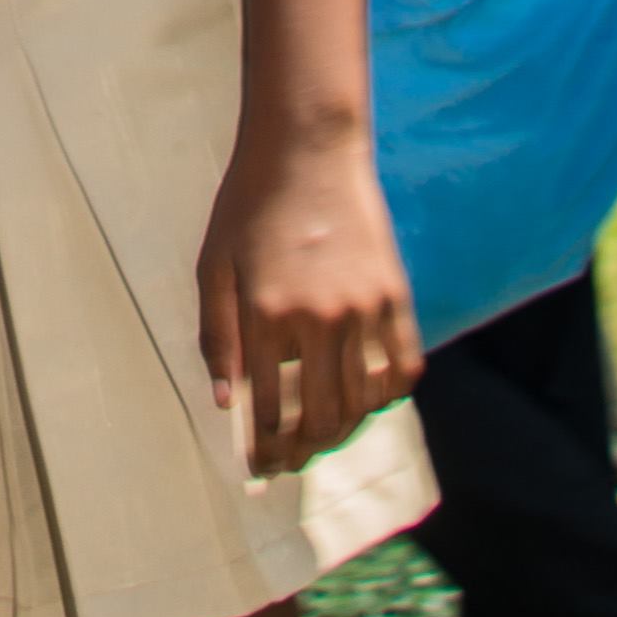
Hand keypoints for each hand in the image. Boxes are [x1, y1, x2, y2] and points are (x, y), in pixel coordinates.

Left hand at [197, 118, 415, 475]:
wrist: (306, 148)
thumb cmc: (249, 205)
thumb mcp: (213, 267)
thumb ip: (217, 337)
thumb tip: (224, 403)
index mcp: (266, 315)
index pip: (268, 410)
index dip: (263, 449)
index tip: (259, 468)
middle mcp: (318, 319)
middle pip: (321, 418)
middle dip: (303, 452)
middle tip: (290, 461)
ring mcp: (363, 308)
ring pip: (363, 401)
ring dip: (343, 431)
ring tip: (324, 437)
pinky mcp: (395, 294)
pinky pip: (402, 366)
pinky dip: (388, 395)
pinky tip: (368, 400)